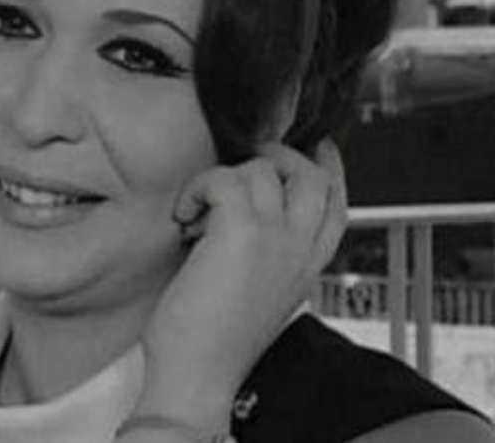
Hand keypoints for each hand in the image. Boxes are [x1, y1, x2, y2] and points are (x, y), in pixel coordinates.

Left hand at [134, 139, 347, 431]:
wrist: (198, 373)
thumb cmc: (215, 340)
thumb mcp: (261, 293)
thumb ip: (271, 255)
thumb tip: (249, 212)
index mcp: (309, 265)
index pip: (338, 204)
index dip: (331, 168)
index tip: (319, 146)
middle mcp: (301, 247)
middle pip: (311, 175)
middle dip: (276, 157)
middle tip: (241, 163)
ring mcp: (276, 235)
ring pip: (260, 170)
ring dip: (220, 180)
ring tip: (195, 214)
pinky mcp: (241, 229)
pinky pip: (222, 178)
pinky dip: (196, 189)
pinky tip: (183, 218)